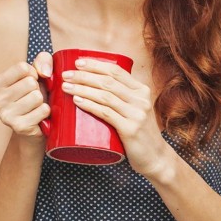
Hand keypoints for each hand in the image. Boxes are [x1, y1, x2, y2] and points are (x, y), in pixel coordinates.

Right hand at [0, 52, 52, 138]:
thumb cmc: (33, 95)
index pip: (22, 68)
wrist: (34, 126)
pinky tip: (39, 116)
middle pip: (30, 82)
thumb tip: (44, 72)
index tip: (30, 82)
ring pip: (37, 96)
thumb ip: (43, 60)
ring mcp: (6, 116)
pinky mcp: (19, 127)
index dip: (33, 73)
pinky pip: (43, 110)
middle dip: (37, 89)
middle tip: (32, 98)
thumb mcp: (37, 73)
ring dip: (42, 101)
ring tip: (35, 107)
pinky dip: (46, 112)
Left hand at [60, 58, 169, 176]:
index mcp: (142, 90)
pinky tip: (77, 101)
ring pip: (105, 95)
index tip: (77, 62)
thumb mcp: (135, 111)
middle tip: (65, 75)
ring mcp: (136, 114)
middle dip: (83, 75)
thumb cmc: (139, 134)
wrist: (155, 158)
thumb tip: (95, 88)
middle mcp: (141, 99)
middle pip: (108, 81)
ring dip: (82, 89)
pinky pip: (106, 113)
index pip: (116, 71)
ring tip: (66, 87)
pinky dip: (89, 105)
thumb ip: (122, 99)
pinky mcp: (130, 129)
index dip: (96, 64)